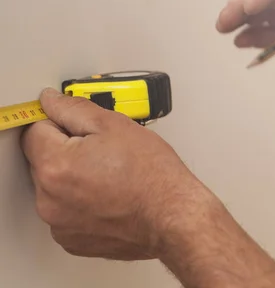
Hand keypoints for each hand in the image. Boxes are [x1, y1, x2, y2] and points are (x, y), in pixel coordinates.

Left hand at [20, 88, 210, 259]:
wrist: (173, 214)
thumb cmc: (153, 175)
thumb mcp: (115, 125)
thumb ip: (74, 108)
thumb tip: (52, 101)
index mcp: (55, 166)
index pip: (35, 130)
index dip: (60, 121)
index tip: (76, 125)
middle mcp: (49, 199)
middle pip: (43, 159)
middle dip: (66, 150)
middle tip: (104, 150)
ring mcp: (59, 223)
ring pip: (54, 187)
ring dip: (72, 177)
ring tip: (109, 174)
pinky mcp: (72, 238)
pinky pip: (66, 211)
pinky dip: (80, 203)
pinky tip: (107, 194)